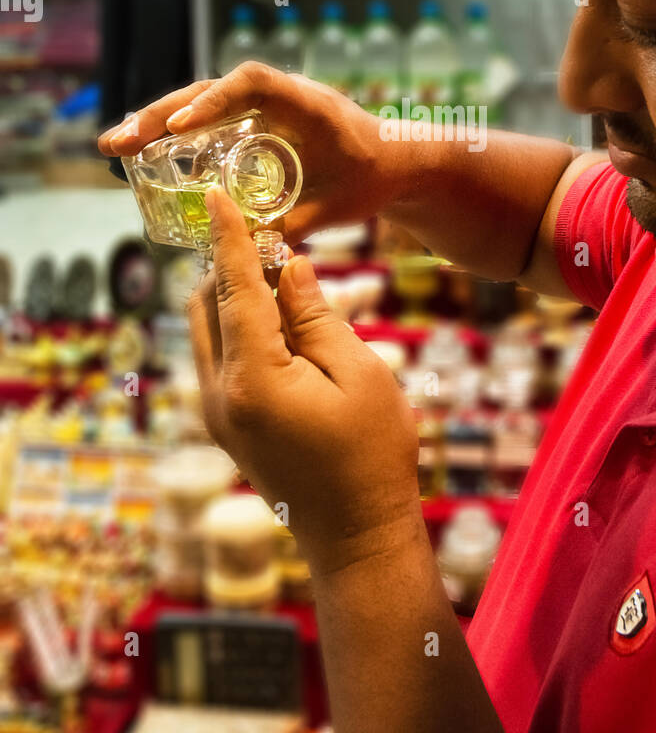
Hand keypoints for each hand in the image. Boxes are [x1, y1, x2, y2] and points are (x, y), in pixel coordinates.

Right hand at [97, 62, 398, 244]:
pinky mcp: (255, 120)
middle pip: (211, 91)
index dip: (211, 101)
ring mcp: (264, 105)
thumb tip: (245, 251)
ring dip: (158, 121)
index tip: (178, 127)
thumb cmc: (374, 177)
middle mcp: (279, 95)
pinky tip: (144, 151)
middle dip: (160, 114)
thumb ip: (294, 224)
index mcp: (306, 104)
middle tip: (117, 142)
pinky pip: (211, 120)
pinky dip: (178, 132)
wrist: (397, 160)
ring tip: (116, 146)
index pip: (252, 84)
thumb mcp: (337, 206)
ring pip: (203, 103)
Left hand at [187, 187, 422, 574]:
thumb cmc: (371, 454)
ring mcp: (216, 413)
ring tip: (281, 279)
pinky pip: (217, 358)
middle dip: (231, 265)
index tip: (217, 195)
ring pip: (206, 331)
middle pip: (206, 304)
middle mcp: (219, 394)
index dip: (230, 237)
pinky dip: (237, 328)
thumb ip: (316, 316)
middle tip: (273, 238)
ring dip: (233, 297)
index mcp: (253, 378)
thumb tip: (289, 267)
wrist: (355, 536)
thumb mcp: (357, 373)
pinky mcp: (226, 425)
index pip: (235, 288)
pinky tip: (280, 322)